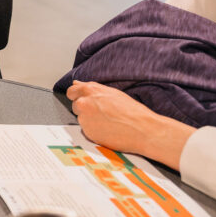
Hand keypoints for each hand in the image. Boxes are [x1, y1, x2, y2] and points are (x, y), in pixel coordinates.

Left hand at [66, 81, 193, 169]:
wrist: (144, 130)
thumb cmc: (132, 111)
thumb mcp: (112, 93)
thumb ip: (92, 89)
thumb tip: (77, 84)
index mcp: (90, 90)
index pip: (71, 92)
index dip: (78, 97)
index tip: (83, 100)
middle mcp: (84, 103)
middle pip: (75, 106)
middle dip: (84, 109)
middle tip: (102, 114)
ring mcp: (84, 118)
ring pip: (81, 119)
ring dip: (90, 121)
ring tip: (109, 123)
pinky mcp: (87, 133)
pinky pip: (86, 131)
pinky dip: (94, 131)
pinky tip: (108, 131)